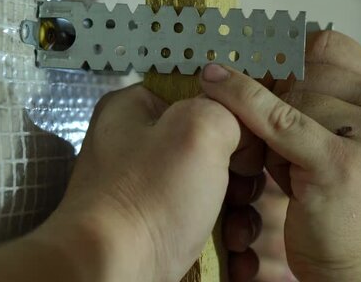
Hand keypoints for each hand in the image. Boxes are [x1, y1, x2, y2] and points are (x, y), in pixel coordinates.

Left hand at [32, 85, 264, 281]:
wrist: (110, 274)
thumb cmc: (149, 199)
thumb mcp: (198, 130)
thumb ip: (228, 109)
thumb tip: (243, 129)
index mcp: (139, 109)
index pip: (203, 96)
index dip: (235, 119)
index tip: (250, 147)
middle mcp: (143, 146)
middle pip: (216, 148)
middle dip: (243, 179)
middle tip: (243, 196)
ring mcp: (152, 189)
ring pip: (217, 191)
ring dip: (241, 215)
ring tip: (237, 237)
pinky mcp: (161, 227)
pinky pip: (207, 223)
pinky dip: (228, 240)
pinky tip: (236, 256)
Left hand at [200, 31, 360, 280]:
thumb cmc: (355, 212)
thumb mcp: (351, 145)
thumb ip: (324, 105)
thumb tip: (263, 66)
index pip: (325, 45)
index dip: (283, 55)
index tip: (255, 69)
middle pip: (303, 67)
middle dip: (275, 94)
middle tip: (275, 140)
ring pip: (288, 94)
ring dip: (267, 126)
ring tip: (289, 171)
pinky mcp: (338, 164)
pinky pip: (277, 118)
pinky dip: (239, 100)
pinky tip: (211, 82)